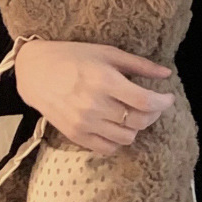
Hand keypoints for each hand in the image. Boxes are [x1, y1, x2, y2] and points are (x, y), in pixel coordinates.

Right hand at [14, 39, 174, 155]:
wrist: (34, 72)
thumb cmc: (73, 57)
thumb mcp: (107, 53)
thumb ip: (139, 65)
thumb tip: (167, 74)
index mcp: (105, 81)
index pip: (145, 101)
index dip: (163, 102)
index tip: (168, 98)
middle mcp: (95, 104)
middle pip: (139, 121)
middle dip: (153, 114)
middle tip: (151, 105)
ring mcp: (85, 123)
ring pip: (127, 138)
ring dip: (136, 127)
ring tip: (131, 114)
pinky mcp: (76, 135)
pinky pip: (108, 148)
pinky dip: (118, 140)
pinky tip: (116, 126)